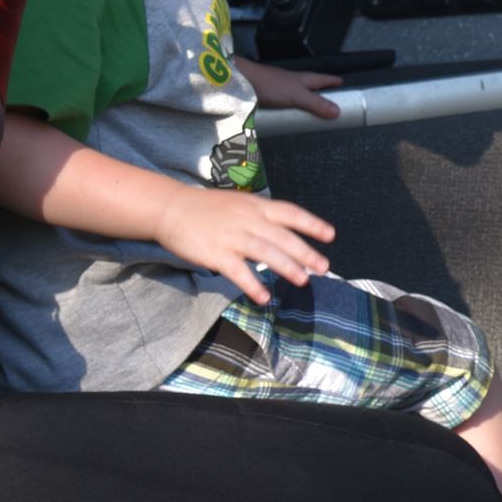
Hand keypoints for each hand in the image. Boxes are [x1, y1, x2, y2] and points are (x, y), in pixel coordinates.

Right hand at [156, 185, 335, 304]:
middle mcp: (248, 219)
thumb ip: (261, 216)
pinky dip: (252, 285)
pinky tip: (264, 297)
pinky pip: (238, 272)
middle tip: (324, 267)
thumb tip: (285, 232)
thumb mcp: (239, 204)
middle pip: (283, 236)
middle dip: (306, 252)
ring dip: (287, 267)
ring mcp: (232, 236)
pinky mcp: (216, 254)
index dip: (311, 224)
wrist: (171, 208)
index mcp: (255, 206)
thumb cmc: (207, 208)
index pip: (290, 213)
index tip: (330, 235)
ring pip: (265, 252)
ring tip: (304, 280)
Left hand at [240, 57, 342, 120]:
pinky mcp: (268, 96)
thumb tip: (338, 112)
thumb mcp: (298, 96)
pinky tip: (288, 115)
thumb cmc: (270, 85)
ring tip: (310, 110)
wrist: (242, 81)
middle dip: (320, 90)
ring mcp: (279, 88)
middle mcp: (292, 81)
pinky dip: (289, 108)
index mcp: (303, 79)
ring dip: (304, 100)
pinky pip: (283, 103)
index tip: (341, 82)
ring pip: (296, 94)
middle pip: (310, 85)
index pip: (322, 78)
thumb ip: (316, 104)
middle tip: (328, 99)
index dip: (333, 80)